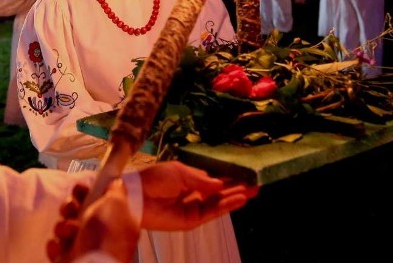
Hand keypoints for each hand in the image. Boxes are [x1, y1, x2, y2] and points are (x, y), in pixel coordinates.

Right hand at [47, 179, 137, 262]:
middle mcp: (103, 235)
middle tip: (70, 209)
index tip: (79, 187)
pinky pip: (57, 247)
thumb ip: (116, 189)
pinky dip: (55, 246)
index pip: (102, 200)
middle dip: (70, 207)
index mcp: (118, 221)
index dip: (88, 191)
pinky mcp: (70, 259)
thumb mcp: (116, 204)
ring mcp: (85, 249)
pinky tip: (59, 246)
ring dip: (63, 227)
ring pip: (66, 228)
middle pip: (80, 212)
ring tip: (68, 233)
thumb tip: (116, 182)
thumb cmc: (105, 236)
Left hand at [138, 161, 257, 230]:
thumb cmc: (154, 179)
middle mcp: (193, 192)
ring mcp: (194, 207)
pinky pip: (213, 212)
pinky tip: (240, 199)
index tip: (245, 172)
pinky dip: (227, 206)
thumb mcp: (180, 172)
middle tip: (256, 183)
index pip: (213, 178)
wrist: (137, 197)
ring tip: (254, 190)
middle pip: (220, 191)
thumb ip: (201, 179)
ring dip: (236, 196)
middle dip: (237, 187)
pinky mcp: (192, 220)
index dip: (229, 176)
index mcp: (189, 178)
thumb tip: (220, 183)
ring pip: (219, 202)